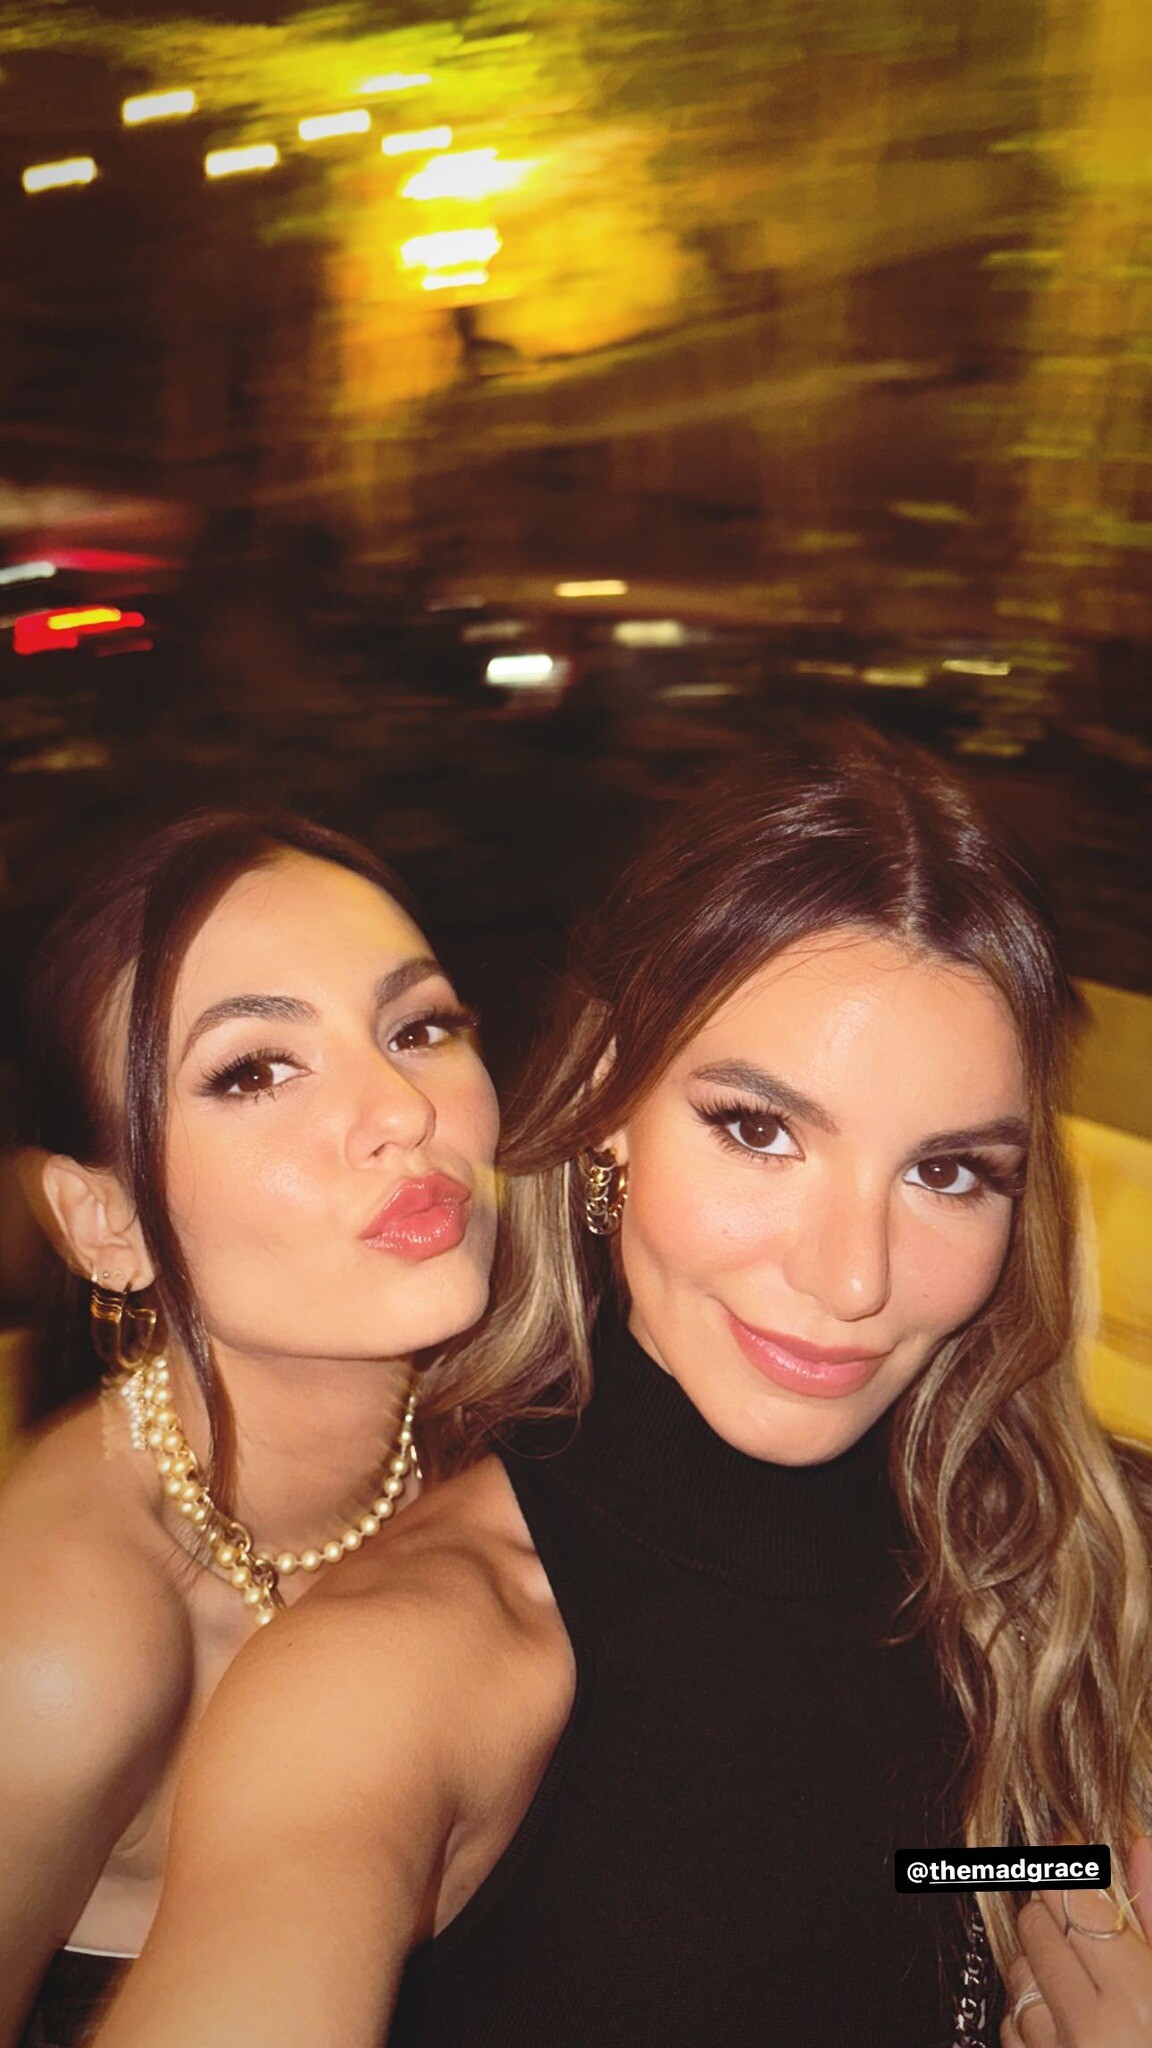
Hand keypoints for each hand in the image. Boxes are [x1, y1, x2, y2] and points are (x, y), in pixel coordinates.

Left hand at [1001, 1836, 1151, 2047]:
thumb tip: (1141, 1846)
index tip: (1072, 1855)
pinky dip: (1030, 2014)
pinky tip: (1062, 2020)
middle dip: (1051, 1911)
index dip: (1071, 1869)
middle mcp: (1090, 2029)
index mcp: (1138, 1999)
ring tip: (1075, 1973)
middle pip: (1038, 1927)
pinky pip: (1013, 2029)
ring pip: (1019, 1976)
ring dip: (1038, 1963)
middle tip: (1076, 1915)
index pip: (1075, 1896)